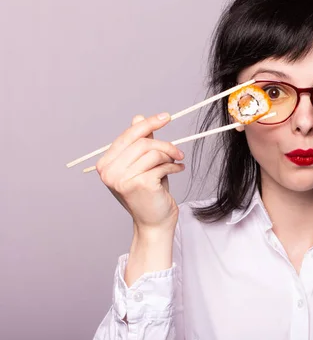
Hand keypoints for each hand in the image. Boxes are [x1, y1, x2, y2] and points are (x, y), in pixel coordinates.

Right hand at [95, 112, 184, 234]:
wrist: (154, 222)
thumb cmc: (149, 193)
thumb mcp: (143, 164)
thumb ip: (139, 142)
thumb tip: (137, 117)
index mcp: (106, 164)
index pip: (127, 136)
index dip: (148, 124)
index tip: (165, 117)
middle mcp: (109, 171)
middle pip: (142, 142)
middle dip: (164, 144)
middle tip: (178, 152)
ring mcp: (122, 179)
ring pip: (153, 152)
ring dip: (169, 156)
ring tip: (177, 162)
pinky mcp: (138, 184)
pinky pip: (161, 164)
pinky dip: (173, 166)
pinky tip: (177, 170)